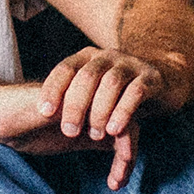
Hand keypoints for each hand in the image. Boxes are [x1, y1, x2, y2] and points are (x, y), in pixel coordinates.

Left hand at [38, 46, 155, 186]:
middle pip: (87, 76)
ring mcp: (130, 65)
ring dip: (101, 109)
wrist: (160, 84)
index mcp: (85, 58)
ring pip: (112, 83)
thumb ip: (68, 101)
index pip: (64, 69)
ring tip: (94, 135)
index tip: (44, 112)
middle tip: (69, 131)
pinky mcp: (150, 79)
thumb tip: (34, 116)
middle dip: (76, 104)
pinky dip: (125, 111)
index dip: (52, 89)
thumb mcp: (88, 95)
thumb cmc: (113, 95)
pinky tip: (115, 132)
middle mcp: (106, 57)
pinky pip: (137, 92)